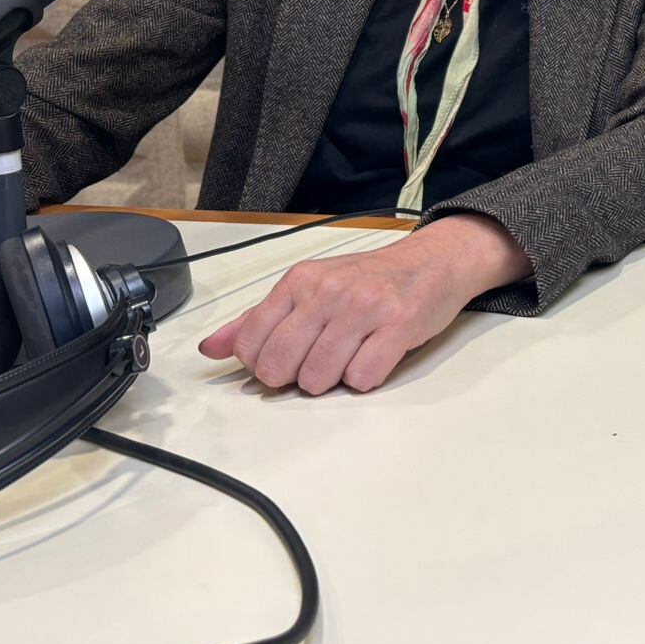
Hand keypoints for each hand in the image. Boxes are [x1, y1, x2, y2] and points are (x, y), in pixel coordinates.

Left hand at [199, 212, 529, 393]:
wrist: (433, 262)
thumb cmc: (370, 280)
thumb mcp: (309, 287)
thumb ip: (259, 319)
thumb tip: (211, 348)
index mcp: (300, 281)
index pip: (250, 344)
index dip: (261, 365)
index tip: (284, 358)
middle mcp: (328, 291)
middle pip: (279, 367)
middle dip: (294, 377)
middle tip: (317, 361)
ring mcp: (364, 308)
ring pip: (317, 379)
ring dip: (331, 380)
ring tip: (348, 356)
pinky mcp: (397, 327)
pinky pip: (361, 379)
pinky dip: (365, 378)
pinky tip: (374, 356)